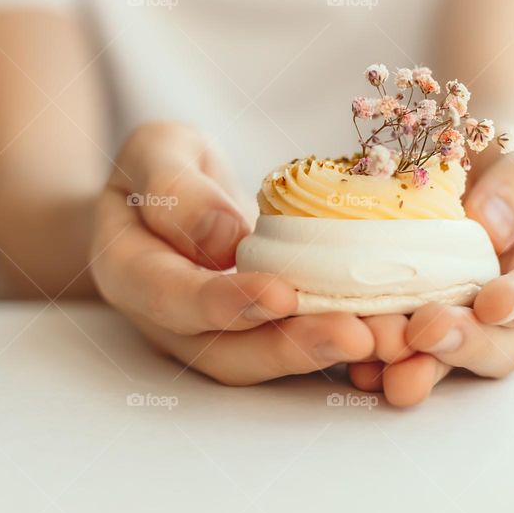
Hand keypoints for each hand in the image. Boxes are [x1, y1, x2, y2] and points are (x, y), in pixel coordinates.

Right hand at [90, 122, 373, 384]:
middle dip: (291, 347)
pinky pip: (291, 344)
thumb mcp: (156, 152)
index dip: (224, 303)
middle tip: (356, 336)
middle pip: (224, 352)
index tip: (280, 296)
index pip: (171, 297)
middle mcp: (169, 320)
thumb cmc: (159, 167)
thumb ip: (176, 190)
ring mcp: (212, 334)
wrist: (168, 196)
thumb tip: (225, 240)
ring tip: (382, 340)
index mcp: (128, 271)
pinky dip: (336, 343)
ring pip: (264, 360)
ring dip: (322, 355)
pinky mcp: (253, 332)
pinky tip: (385, 332)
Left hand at [347, 157, 513, 405]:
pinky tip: (352, 356)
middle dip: (463, 343)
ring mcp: (454, 325)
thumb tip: (491, 224)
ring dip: (412, 363)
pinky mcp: (406, 332)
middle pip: (499, 344)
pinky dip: (371, 363)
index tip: (494, 303)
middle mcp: (505, 309)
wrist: (444, 165)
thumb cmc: (489, 165)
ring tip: (380, 348)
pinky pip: (392, 359)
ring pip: (442, 360)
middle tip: (429, 330)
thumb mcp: (512, 157)